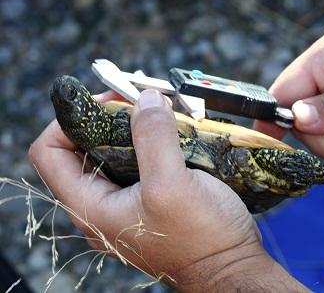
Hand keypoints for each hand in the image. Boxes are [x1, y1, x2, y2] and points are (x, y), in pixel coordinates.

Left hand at [29, 90, 306, 291]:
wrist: (231, 268)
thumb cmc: (201, 240)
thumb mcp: (171, 186)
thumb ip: (154, 138)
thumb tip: (146, 99)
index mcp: (91, 206)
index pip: (49, 152)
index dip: (70, 120)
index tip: (111, 102)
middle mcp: (103, 205)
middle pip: (83, 147)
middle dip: (110, 118)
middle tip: (143, 101)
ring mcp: (127, 202)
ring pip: (116, 152)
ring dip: (137, 127)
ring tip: (164, 112)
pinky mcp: (151, 199)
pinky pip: (141, 162)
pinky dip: (154, 141)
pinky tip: (177, 133)